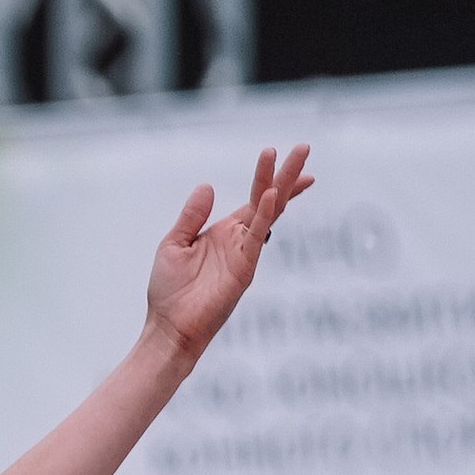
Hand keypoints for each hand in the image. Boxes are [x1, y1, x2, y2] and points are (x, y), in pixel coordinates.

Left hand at [143, 144, 313, 364]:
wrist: (169, 328)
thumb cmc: (169, 292)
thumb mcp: (173, 244)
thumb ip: (191, 216)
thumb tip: (207, 186)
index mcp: (225, 232)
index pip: (255, 199)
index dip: (270, 177)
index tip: (284, 155)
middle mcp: (240, 240)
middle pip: (269, 199)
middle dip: (287, 174)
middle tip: (304, 146)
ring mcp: (245, 253)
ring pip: (269, 211)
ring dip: (282, 184)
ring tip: (297, 158)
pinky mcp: (244, 269)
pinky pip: (257, 236)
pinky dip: (263, 215)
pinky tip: (270, 194)